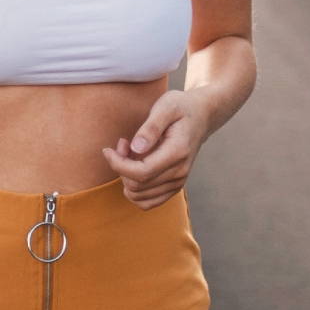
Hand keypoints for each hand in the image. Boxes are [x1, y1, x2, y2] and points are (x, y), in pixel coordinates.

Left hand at [102, 89, 208, 209]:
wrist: (201, 116)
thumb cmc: (180, 108)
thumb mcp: (165, 107)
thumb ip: (150, 127)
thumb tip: (136, 148)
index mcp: (177, 153)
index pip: (141, 173)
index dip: (118, 165)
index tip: (108, 150)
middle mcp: (180, 172)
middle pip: (137, 186)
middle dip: (120, 167)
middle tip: (122, 144)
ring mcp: (178, 182)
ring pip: (139, 197)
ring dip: (125, 178)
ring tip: (129, 154)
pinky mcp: (174, 186)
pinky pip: (147, 202)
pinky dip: (134, 189)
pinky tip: (134, 168)